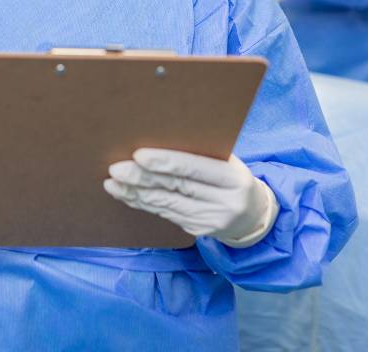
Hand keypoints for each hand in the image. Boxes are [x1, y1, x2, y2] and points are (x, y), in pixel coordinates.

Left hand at [104, 149, 278, 247]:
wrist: (254, 215)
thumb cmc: (233, 177)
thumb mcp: (228, 161)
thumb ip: (201, 153)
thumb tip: (157, 137)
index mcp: (233, 178)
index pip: (194, 168)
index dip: (165, 162)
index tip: (138, 154)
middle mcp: (223, 202)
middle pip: (175, 187)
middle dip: (142, 178)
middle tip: (117, 169)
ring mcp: (210, 220)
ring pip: (165, 204)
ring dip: (135, 194)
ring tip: (113, 183)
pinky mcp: (197, 231)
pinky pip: (164, 214)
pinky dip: (143, 203)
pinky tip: (127, 195)